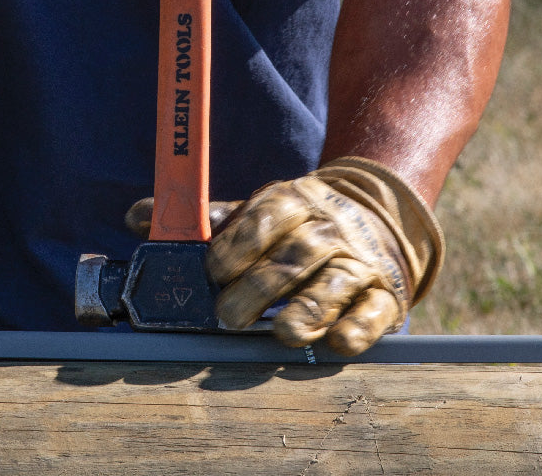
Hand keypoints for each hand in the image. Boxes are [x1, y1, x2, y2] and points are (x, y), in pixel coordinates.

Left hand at [205, 157, 444, 354]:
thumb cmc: (302, 225)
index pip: (267, 217)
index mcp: (296, 201)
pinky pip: (374, 312)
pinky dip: (357, 328)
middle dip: (259, 287)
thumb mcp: (267, 210)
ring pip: (334, 284)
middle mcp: (330, 229)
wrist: (379, 219)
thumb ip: (220, 220)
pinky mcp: (385, 295)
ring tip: (283, 332)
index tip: (213, 270)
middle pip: (295, 255)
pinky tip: (337, 340)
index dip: (238, 245)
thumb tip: (156, 219)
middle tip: (228, 315)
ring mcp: (359, 262)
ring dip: (307, 310)